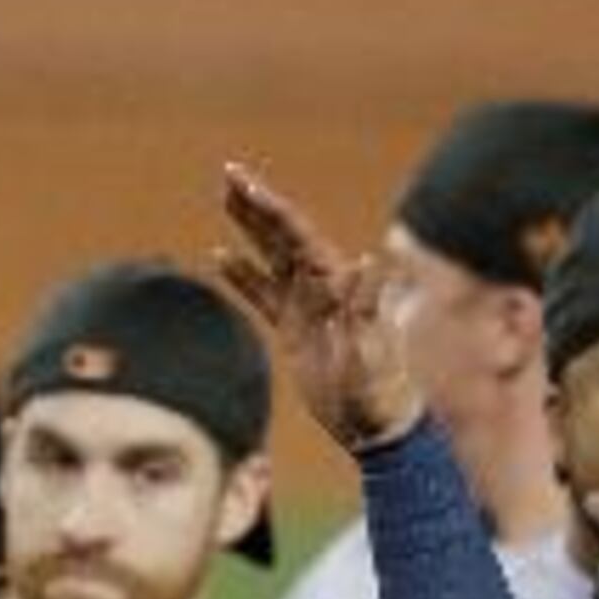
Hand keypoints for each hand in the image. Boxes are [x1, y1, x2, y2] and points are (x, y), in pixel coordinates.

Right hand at [207, 162, 423, 451]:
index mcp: (337, 282)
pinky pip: (263, 294)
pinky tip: (219, 256)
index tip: (242, 183)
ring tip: (226, 199)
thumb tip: (370, 261)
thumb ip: (367, 304)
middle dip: (256, 204)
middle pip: (283, 235)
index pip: (297, 233)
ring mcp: (307, 305)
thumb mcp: (372, 346)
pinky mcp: (294, 329)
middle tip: (229, 174)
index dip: (268, 207)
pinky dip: (242, 275)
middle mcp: (322, 285)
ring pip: (271, 256)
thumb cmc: (379, 387)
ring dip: (249, 229)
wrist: (374, 425)